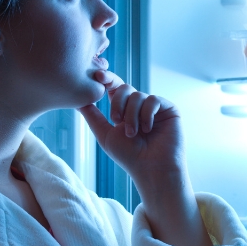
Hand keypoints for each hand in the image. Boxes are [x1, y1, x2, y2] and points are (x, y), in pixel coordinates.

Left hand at [78, 69, 211, 245]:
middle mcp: (139, 105)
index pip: (114, 87)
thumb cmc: (129, 156)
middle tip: (116, 121)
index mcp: (123, 109)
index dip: (107, 79)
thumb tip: (78, 100)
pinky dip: (147, 115)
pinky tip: (147, 130)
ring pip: (138, 95)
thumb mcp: (105, 134)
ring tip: (133, 134)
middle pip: (124, 88)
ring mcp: (154, 107)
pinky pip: (154, 100)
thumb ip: (92, 116)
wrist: (151, 169)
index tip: (97, 76)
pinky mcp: (169, 109)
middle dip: (118, 103)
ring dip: (132, 115)